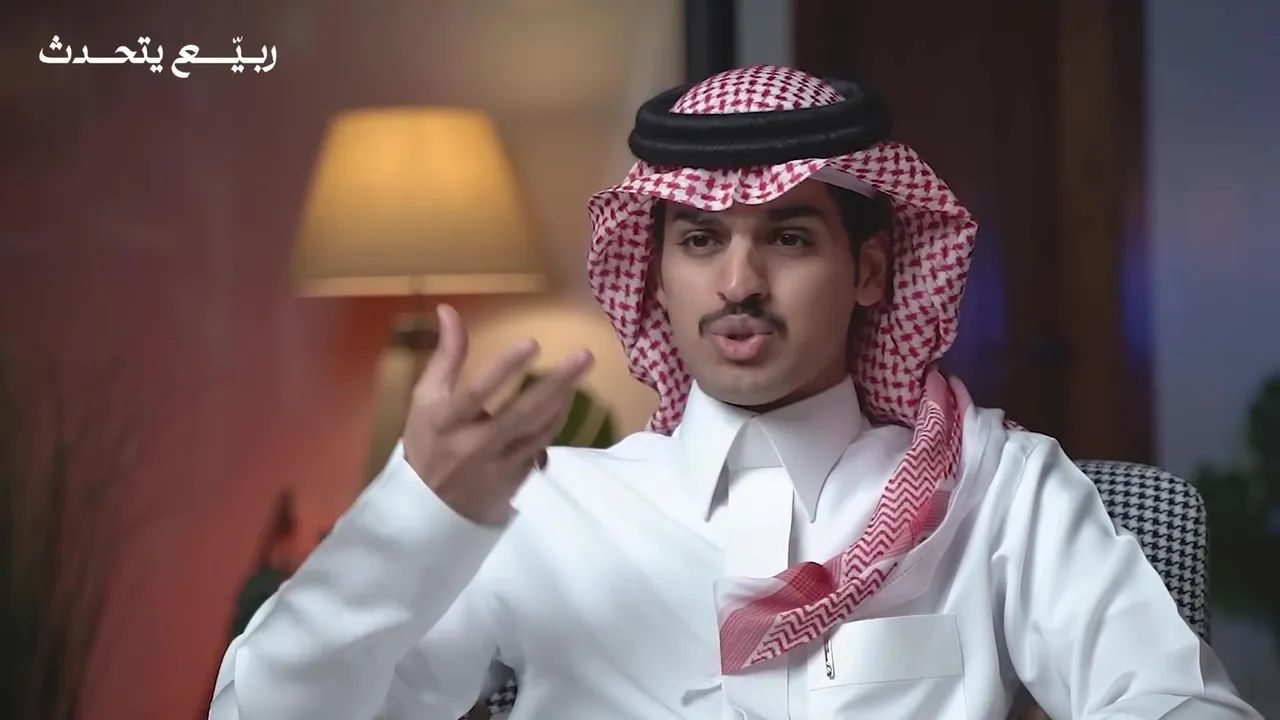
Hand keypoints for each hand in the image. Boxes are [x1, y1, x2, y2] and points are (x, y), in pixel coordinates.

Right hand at [402, 304, 593, 525]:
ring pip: (538, 430)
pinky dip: (554, 421)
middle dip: (556, 382)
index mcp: (446, 420)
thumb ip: (445, 356)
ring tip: (580, 370)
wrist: (428, 505)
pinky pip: (541, 446)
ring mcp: (497, 465)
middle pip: (521, 412)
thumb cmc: (427, 440)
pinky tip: (565, 400)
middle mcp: (473, 444)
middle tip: (584, 355)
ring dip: (562, 399)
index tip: (533, 343)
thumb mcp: (426, 398)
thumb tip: (449, 310)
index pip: (476, 392)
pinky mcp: (513, 480)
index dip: (504, 368)